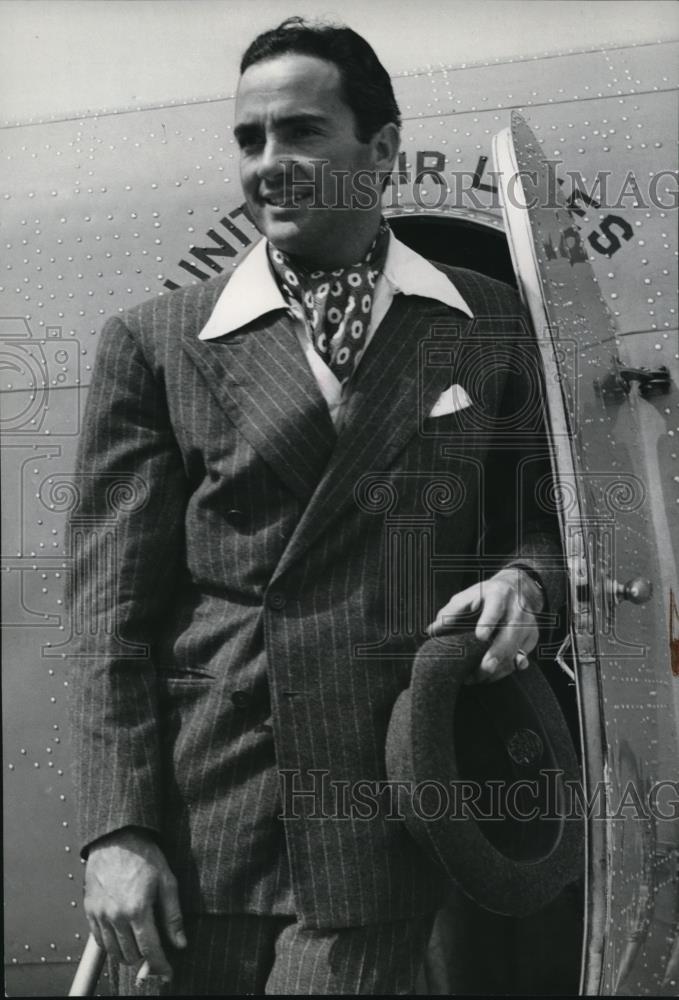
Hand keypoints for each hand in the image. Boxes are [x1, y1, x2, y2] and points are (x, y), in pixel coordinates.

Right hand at [84, 827, 185, 981]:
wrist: (116, 838)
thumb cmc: (143, 855)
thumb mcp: (167, 881)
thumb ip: (173, 915)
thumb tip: (180, 942)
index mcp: (138, 909)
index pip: (150, 950)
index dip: (160, 966)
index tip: (167, 972)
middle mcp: (116, 916)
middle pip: (131, 955)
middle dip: (145, 960)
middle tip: (155, 955)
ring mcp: (101, 915)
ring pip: (114, 952)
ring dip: (128, 955)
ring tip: (139, 946)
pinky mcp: (90, 911)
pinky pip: (99, 940)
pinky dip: (111, 945)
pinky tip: (122, 937)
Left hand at [426, 567, 543, 683]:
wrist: (518, 588)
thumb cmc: (487, 594)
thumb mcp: (468, 595)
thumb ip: (451, 612)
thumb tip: (431, 630)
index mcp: (498, 594)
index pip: (495, 607)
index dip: (489, 621)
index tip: (480, 636)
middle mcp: (517, 609)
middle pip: (511, 632)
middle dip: (498, 652)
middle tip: (484, 668)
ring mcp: (528, 624)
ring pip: (517, 649)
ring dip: (499, 667)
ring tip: (477, 678)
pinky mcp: (532, 638)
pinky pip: (521, 658)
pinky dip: (506, 669)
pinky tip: (491, 676)